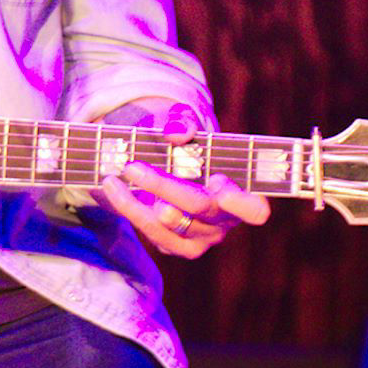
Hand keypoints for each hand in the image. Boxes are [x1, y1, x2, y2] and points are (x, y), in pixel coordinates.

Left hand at [84, 98, 269, 259]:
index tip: (217, 181)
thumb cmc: (189, 145)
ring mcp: (200, 238)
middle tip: (132, 166)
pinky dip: (131, 212)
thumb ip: (183, 121)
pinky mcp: (176, 246)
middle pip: (198, 207)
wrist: (171, 167)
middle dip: (164, 186)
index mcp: (241, 193)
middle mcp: (223, 221)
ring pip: (170, 227)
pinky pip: (153, 236)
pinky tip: (114, 192)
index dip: (240, 201)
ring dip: (136, 205)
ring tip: (112, 182)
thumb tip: (175, 133)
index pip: (255, 209)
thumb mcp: (186, 124)